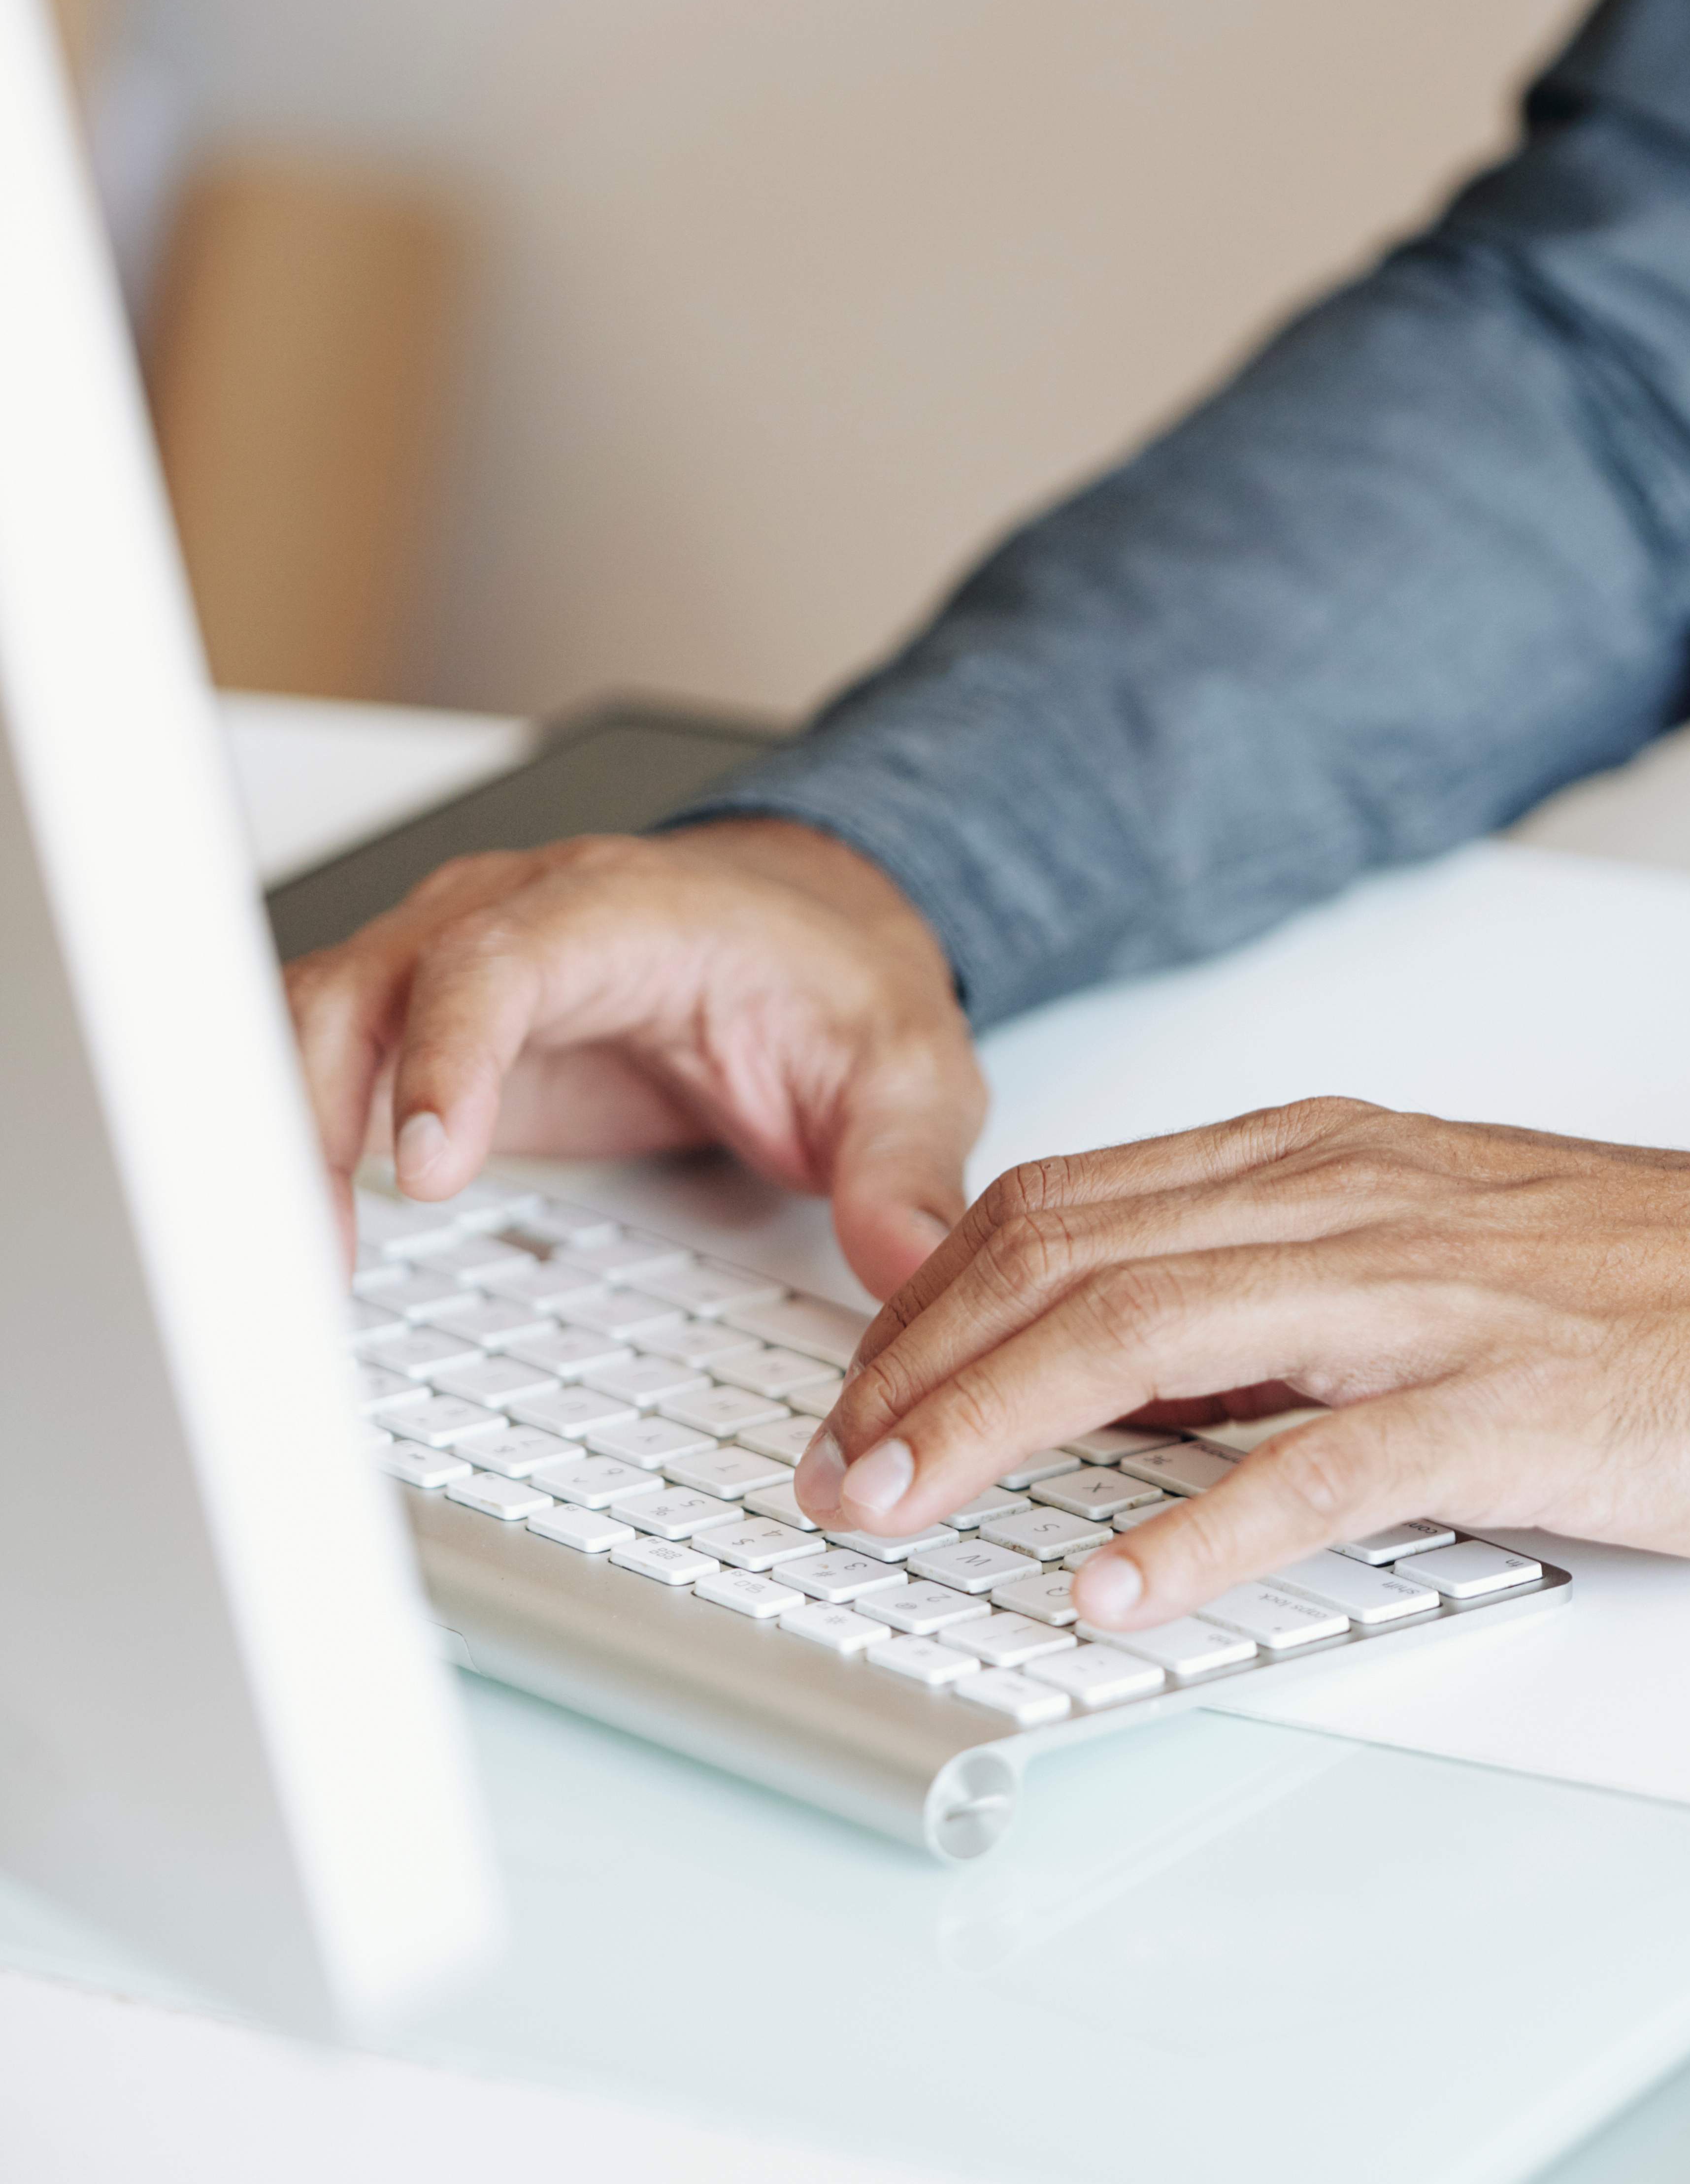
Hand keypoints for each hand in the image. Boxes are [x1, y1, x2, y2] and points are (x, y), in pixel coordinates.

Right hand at [284, 818, 985, 1296]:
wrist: (813, 936)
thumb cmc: (839, 987)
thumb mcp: (907, 1076)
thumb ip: (902, 1173)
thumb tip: (907, 1269)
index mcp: (620, 914)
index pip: (497, 964)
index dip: (448, 1058)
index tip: (427, 1164)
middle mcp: (509, 919)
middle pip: (368, 988)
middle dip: (321, 1111)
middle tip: (322, 1250)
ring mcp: (451, 967)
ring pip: (318, 1025)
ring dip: (287, 1139)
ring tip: (300, 1269)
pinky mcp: (428, 1028)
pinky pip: (324, 1069)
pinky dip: (296, 1146)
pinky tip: (309, 1243)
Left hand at [792, 1096, 1689, 1624]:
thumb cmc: (1665, 1282)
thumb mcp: (1439, 1246)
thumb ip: (1285, 1293)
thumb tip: (1132, 1384)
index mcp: (1328, 1160)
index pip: (1067, 1205)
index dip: (929, 1297)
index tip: (855, 1389)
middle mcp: (1353, 1206)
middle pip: (1069, 1260)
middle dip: (915, 1369)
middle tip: (828, 1472)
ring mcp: (1432, 1302)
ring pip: (1153, 1336)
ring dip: (994, 1430)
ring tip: (895, 1514)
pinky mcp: (1515, 1405)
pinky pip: (1322, 1467)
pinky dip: (1197, 1530)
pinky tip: (1112, 1588)